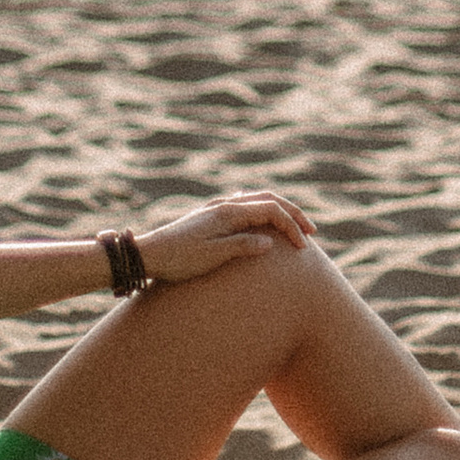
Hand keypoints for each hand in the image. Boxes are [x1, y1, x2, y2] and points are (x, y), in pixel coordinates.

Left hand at [135, 193, 313, 285]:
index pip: (271, 210)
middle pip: (267, 200)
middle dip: (292, 213)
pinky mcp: (210, 217)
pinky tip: (262, 221)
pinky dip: (261, 211)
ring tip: (293, 227)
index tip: (304, 248)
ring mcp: (216, 209)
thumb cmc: (179, 259)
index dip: (291, 226)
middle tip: (311, 232)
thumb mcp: (213, 256)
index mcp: (228, 212)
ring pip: (256, 201)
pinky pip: (243, 206)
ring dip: (278, 211)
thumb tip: (269, 242)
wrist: (148, 255)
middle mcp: (224, 205)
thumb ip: (242, 246)